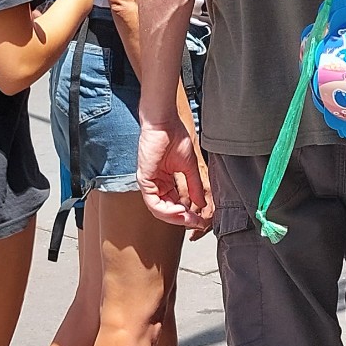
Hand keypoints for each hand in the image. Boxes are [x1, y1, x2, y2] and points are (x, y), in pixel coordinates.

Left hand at [139, 115, 212, 229]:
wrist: (165, 122)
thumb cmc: (175, 136)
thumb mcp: (189, 166)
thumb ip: (194, 186)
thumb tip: (201, 204)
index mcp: (165, 181)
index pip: (174, 205)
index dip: (187, 214)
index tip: (200, 219)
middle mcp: (155, 184)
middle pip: (166, 211)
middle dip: (182, 219)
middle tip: (195, 222)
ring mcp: (148, 183)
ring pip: (159, 210)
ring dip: (175, 217)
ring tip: (188, 216)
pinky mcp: (144, 180)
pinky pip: (153, 202)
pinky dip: (167, 209)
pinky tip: (180, 209)